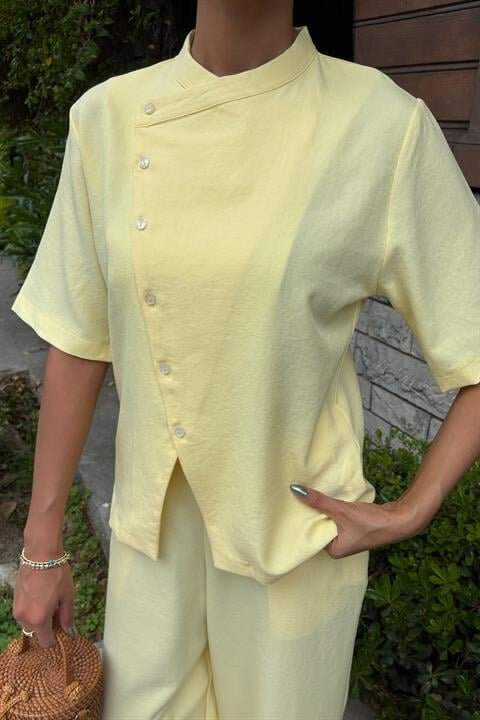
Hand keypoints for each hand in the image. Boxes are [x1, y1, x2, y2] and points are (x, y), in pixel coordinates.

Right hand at [12, 559, 75, 647]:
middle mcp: (25, 618)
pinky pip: (24, 613)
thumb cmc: (57, 575)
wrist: (40, 555)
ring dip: (38, 618)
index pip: (45, 642)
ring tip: (49, 601)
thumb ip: (67, 617)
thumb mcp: (67, 596)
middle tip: (57, 612)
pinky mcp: (14, 601)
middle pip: (36, 633)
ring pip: (29, 623)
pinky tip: (41, 596)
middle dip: (47, 627)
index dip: (55, 639)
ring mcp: (17, 609)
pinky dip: (32, 610)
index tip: (61, 630)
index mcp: (39, 619)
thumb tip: (69, 632)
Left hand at [290, 484, 426, 558]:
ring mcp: (348, 538)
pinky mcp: (355, 528)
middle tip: (298, 498)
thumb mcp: (341, 510)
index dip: (303, 520)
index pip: (311, 535)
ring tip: (310, 496)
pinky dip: (334, 509)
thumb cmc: (371, 522)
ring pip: (330, 521)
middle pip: (320, 527)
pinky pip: (338, 518)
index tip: (292, 506)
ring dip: (324, 510)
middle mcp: (339, 547)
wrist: (399, 520)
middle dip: (313, 514)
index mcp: (333, 551)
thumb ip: (319, 501)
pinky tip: (328, 498)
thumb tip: (296, 490)